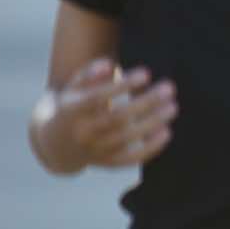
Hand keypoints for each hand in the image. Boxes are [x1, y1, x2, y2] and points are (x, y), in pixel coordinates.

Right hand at [31, 59, 175, 172]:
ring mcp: (94, 151)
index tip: (146, 73)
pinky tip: (167, 132)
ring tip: (172, 107)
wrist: (57, 143)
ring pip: (126, 138)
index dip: (122, 86)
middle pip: (116, 118)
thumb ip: (89, 73)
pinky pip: (130, 158)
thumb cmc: (73, 105)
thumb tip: (107, 65)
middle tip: (169, 87)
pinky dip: (150, 148)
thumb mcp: (73, 87)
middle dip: (145, 103)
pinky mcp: (107, 163)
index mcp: (70, 110)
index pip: (97, 97)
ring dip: (152, 123)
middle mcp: (82, 133)